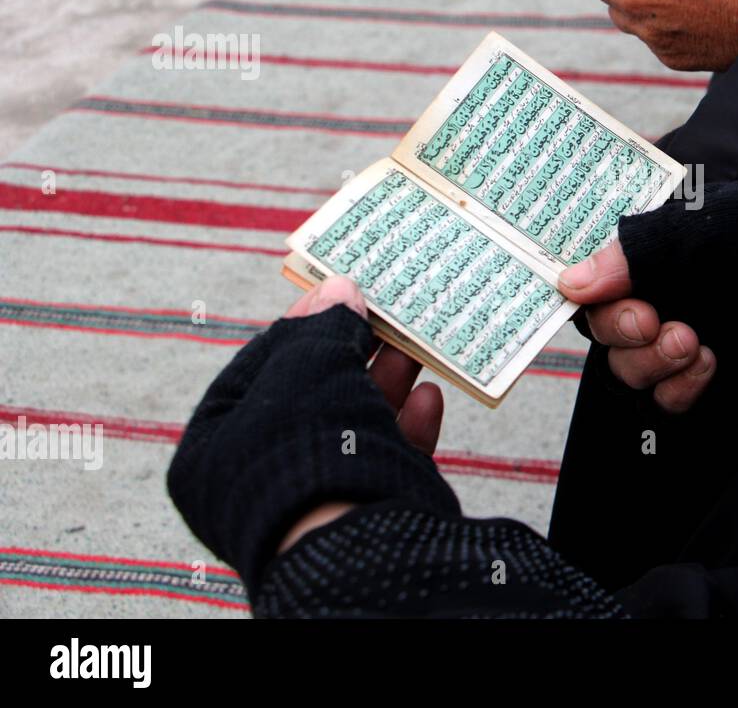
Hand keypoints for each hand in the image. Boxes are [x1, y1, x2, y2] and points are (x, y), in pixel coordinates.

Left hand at [278, 277, 443, 551]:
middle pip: (312, 397)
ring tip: (416, 345)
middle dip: (353, 353)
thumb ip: (323, 327)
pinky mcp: (361, 514)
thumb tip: (339, 291)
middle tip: (383, 317)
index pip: (255, 372)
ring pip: (353, 425)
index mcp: (213, 451)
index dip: (300, 328)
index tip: (338, 297)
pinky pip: (383, 460)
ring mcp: (309, 500)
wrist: (354, 541)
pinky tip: (429, 397)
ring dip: (387, 381)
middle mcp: (256, 480)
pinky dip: (407, 426)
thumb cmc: (309, 447)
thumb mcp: (308, 366)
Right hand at [559, 241, 716, 413]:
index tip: (586, 293)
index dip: (582, 291)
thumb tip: (574, 281)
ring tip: (686, 343)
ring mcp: (685, 341)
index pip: (595, 276)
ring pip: (628, 368)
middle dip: (617, 327)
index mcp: (660, 250)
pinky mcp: (706, 380)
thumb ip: (638, 250)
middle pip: (604, 326)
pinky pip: (666, 402)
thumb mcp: (704, 227)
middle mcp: (667, 295)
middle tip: (647, 323)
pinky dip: (677, 389)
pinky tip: (704, 365)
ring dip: (648, 361)